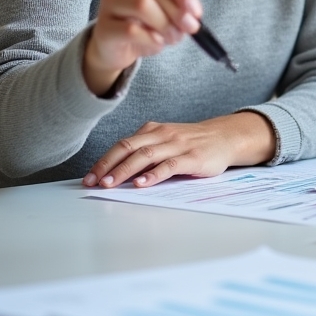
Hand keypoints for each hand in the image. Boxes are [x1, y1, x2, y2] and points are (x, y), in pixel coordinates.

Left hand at [82, 112, 275, 188]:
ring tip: (110, 184)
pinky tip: (142, 184)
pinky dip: (154, 174)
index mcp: (154, 130)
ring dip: (125, 170)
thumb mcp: (167, 141)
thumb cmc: (193, 143)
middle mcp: (164, 135)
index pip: (123, 144)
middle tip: (93, 182)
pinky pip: (170, 165)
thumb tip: (116, 173)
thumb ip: (146, 151)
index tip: (89, 178)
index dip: (104, 161)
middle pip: (129, 147)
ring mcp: (178, 145)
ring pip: (146, 155)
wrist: (227, 137)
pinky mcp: (192, 157)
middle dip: (108, 166)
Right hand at [84, 0, 201, 95]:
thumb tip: (192, 15)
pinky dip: (151, 38)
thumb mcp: (169, 7)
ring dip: (165, 24)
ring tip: (173, 36)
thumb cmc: (148, 20)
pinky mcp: (103, 25)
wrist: (119, 44)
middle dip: (177, 10)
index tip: (195, 9)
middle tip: (189, 27)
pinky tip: (156, 41)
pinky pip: (131, 29)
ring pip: (142, 4)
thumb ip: (181, 5)